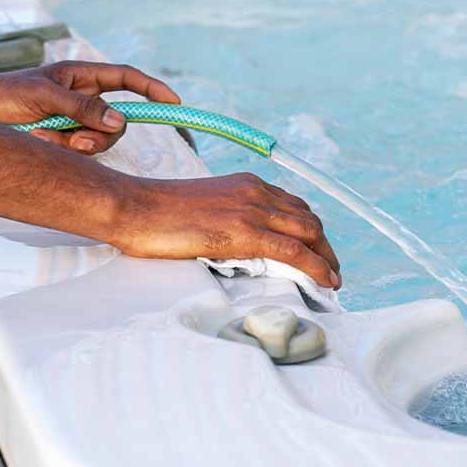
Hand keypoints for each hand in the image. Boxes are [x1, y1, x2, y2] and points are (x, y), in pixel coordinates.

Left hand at [0, 61, 181, 153]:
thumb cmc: (3, 94)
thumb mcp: (45, 95)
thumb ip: (84, 108)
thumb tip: (121, 122)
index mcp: (82, 76)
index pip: (127, 79)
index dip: (152, 89)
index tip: (173, 102)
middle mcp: (83, 99)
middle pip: (117, 120)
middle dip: (100, 134)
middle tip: (77, 141)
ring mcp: (75, 120)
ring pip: (100, 140)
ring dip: (75, 144)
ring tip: (45, 136)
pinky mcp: (64, 140)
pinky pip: (81, 152)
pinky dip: (62, 150)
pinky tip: (39, 140)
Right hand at [114, 173, 341, 288]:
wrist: (134, 207)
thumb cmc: (157, 215)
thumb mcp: (205, 209)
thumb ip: (231, 220)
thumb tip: (245, 246)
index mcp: (248, 184)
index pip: (294, 207)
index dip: (312, 232)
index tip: (318, 252)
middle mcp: (256, 191)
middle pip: (309, 219)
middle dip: (326, 247)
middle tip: (331, 271)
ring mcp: (252, 209)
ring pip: (309, 232)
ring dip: (327, 259)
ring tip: (332, 281)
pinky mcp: (244, 231)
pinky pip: (293, 250)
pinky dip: (316, 266)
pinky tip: (325, 281)